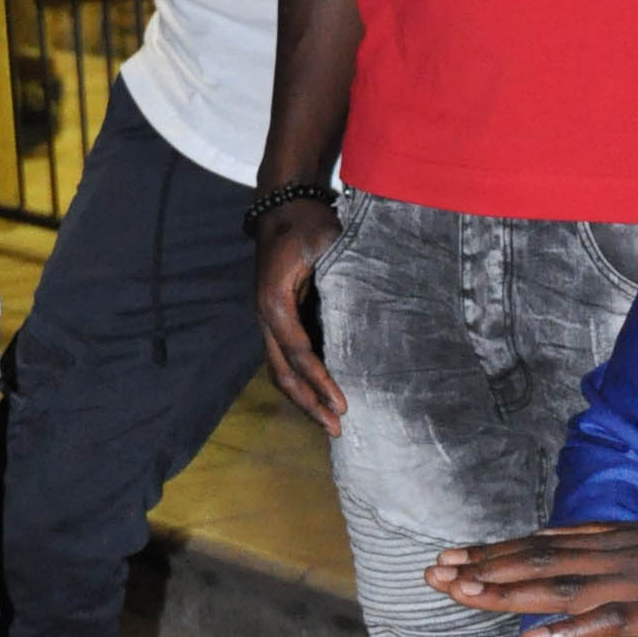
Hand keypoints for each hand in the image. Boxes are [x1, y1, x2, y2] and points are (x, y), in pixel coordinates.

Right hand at [254, 199, 345, 433]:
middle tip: (337, 428)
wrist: (284, 208)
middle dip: (309, 403)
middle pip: (283, 373)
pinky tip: (324, 397)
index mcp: (274, 302)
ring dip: (304, 399)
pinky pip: (286, 360)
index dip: (320, 381)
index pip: (298, 352)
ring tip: (330, 422)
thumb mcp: (328, 243)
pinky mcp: (279, 321)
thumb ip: (343, 277)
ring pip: (280, 372)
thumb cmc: (309, 224)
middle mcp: (266, 317)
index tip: (342, 404)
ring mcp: (269, 321)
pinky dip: (303, 382)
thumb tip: (371, 312)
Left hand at [426, 520, 637, 636]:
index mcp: (625, 542)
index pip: (548, 543)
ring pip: (561, 584)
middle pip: (541, 558)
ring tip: (461, 593)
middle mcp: (623, 552)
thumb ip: (636, 623)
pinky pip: (607, 620)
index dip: (499, 550)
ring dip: (508, 589)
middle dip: (484, 565)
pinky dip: (567, 630)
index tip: (456, 555)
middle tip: (435, 570)